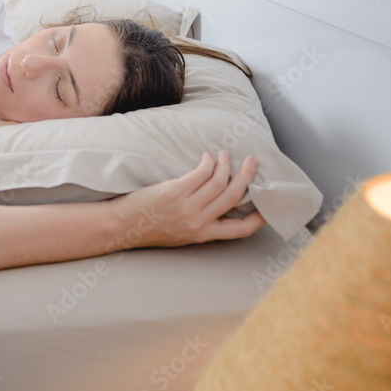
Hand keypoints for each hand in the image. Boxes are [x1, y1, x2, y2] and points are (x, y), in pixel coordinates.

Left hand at [108, 151, 264, 247]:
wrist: (123, 227)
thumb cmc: (149, 229)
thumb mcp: (181, 236)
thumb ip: (200, 225)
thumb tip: (216, 206)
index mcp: (204, 235)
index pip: (240, 230)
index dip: (258, 218)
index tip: (267, 204)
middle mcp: (199, 222)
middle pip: (234, 197)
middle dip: (247, 177)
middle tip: (252, 162)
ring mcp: (188, 207)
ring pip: (219, 182)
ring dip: (226, 165)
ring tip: (226, 155)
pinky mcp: (175, 191)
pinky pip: (201, 173)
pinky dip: (207, 162)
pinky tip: (206, 157)